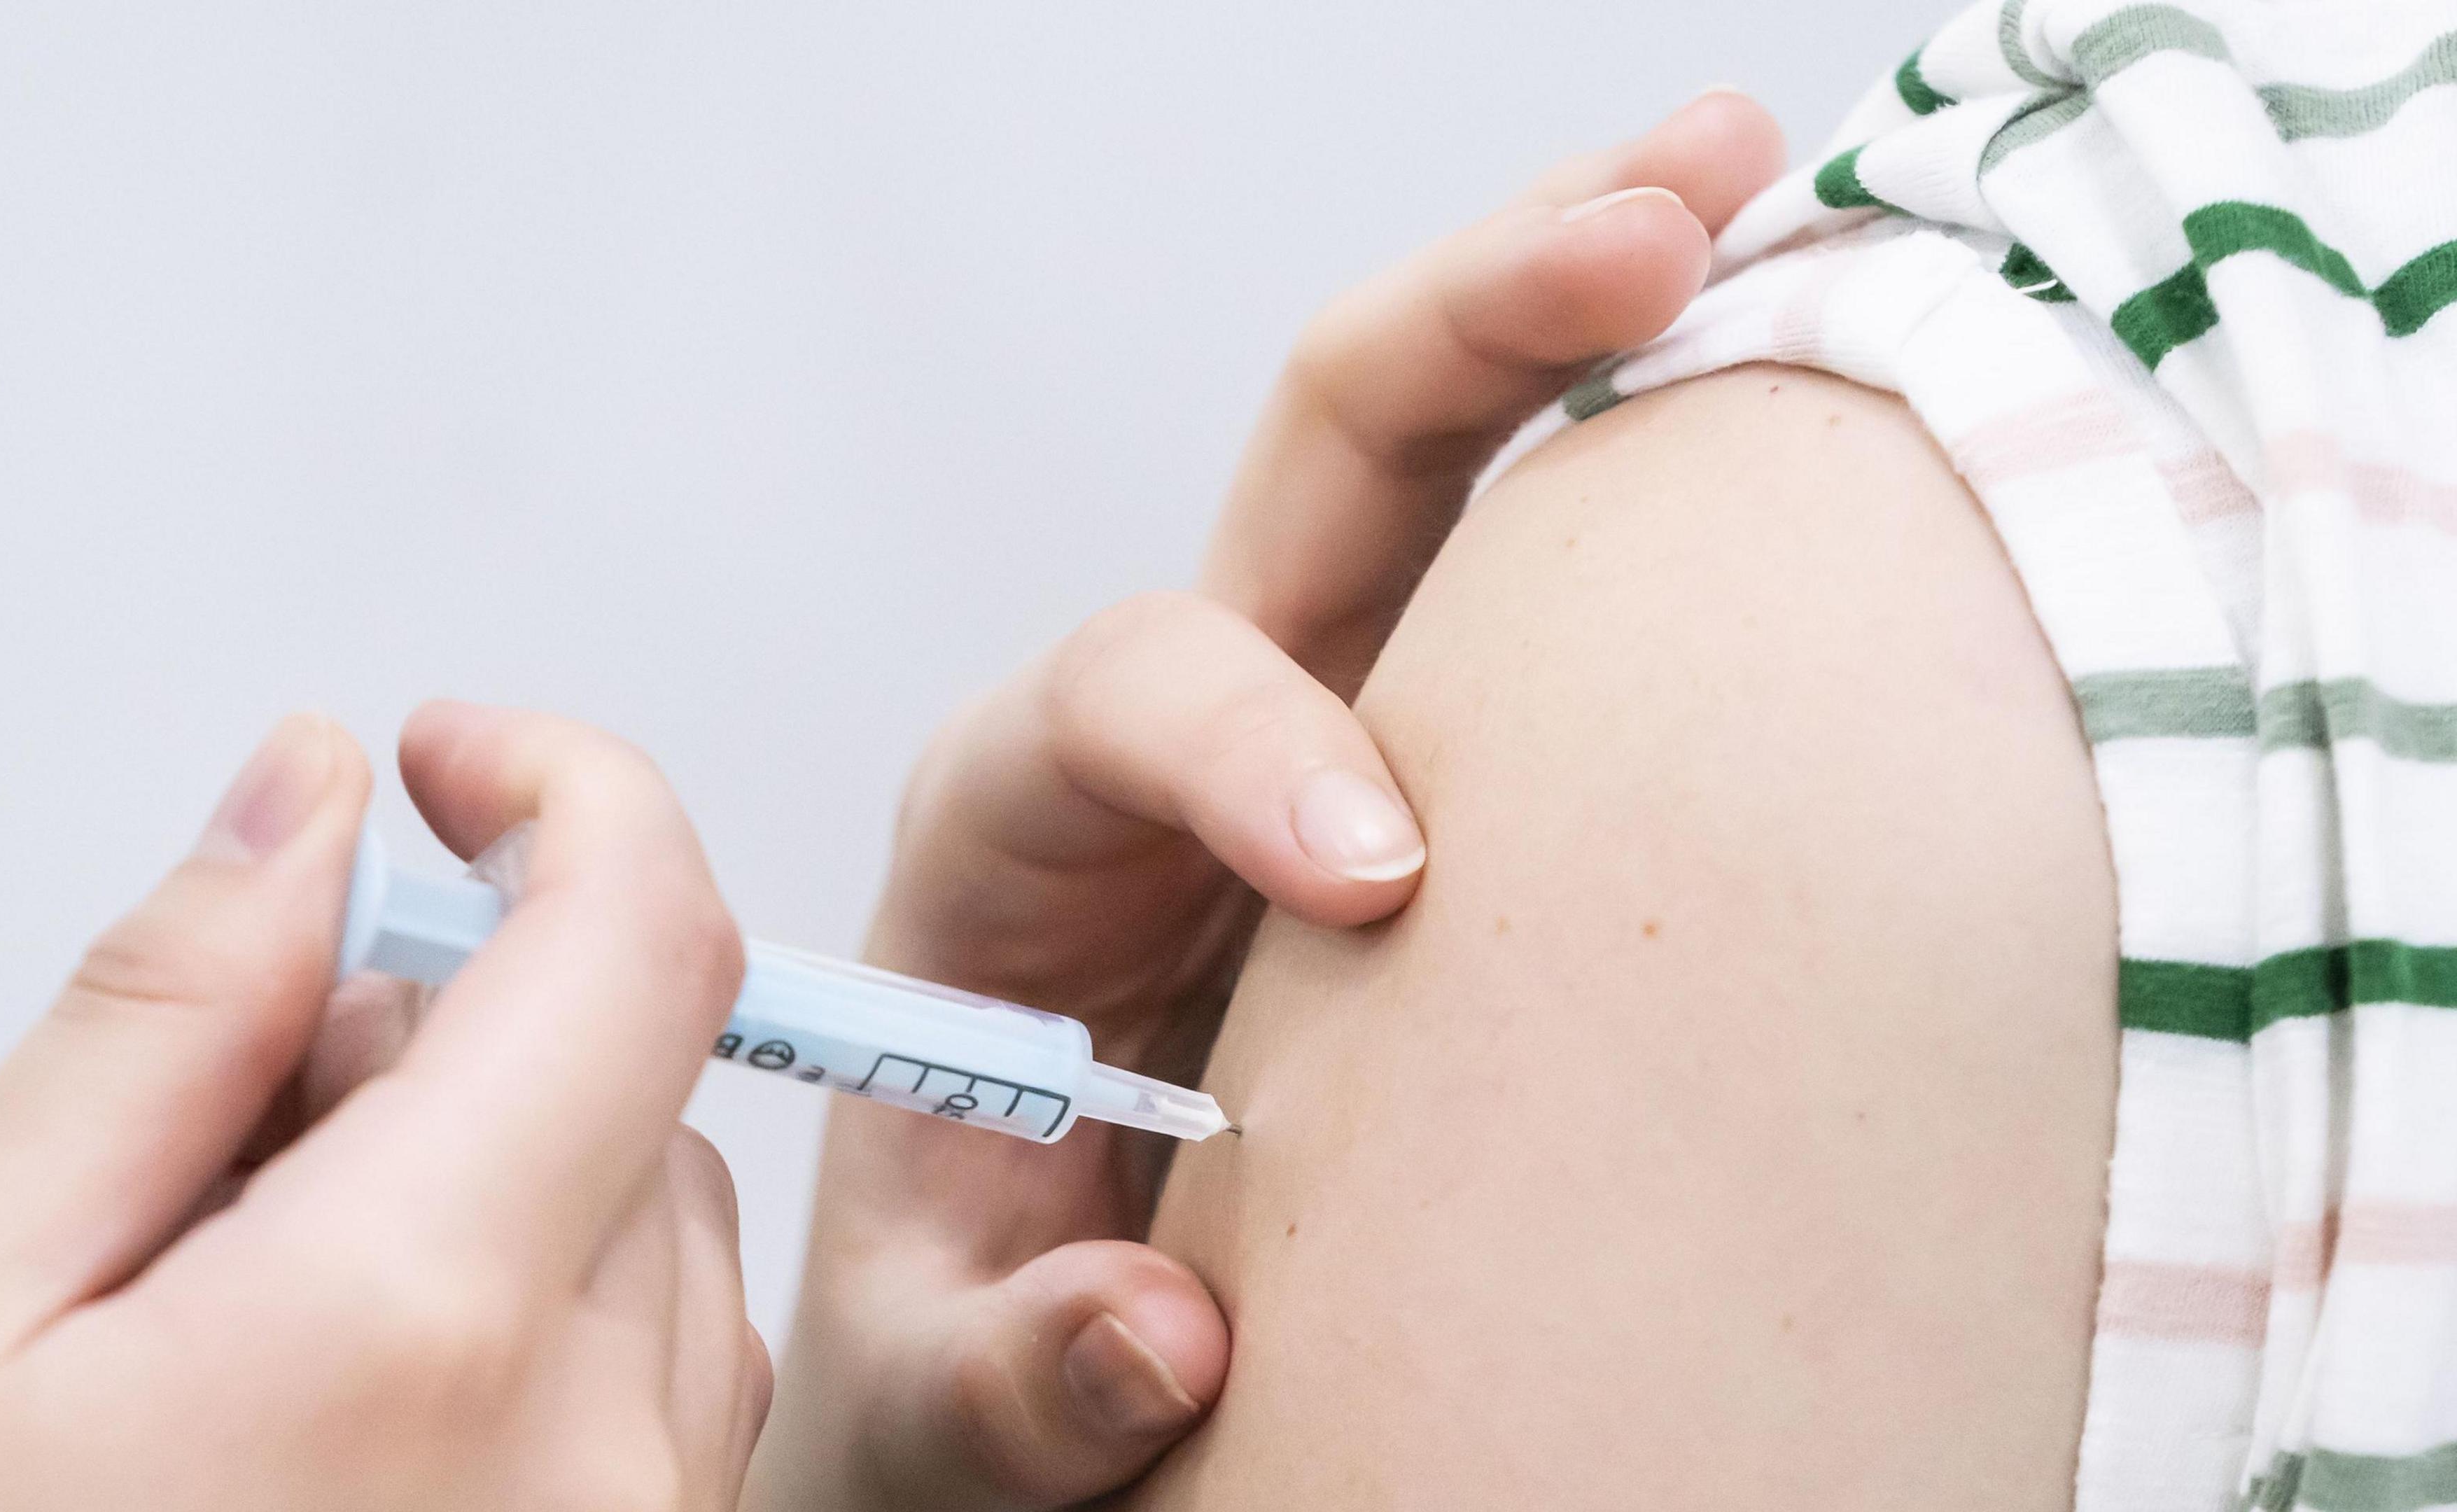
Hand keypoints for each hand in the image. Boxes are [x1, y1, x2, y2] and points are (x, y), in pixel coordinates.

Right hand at [0, 704, 772, 1511]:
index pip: (639, 945)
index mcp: (419, 1338)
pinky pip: (662, 1378)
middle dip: (446, 1045)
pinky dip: (537, 1325)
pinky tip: (344, 1427)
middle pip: (631, 1084)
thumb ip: (161, 1021)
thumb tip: (306, 798)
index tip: (453, 762)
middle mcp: (593, 1460)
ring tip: (253, 1334)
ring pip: (653, 1227)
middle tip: (216, 1167)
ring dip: (493, 1191)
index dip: (567, 794)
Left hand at [745, 90, 1785, 1510]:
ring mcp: (1321, 727)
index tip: (1392, 876)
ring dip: (1574, 304)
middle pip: (1307, 467)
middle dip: (1467, 327)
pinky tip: (1768, 338)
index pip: (1119, 695)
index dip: (1250, 741)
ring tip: (1736, 173)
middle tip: (1659, 216)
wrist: (1008, 1364)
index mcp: (1006, 843)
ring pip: (1436, 462)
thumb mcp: (933, 1399)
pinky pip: (1533, 574)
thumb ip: (1007, 1379)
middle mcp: (1167, 742)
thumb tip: (1161, 1333)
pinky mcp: (1437, 767)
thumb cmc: (956, 1356)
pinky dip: (1645, 442)